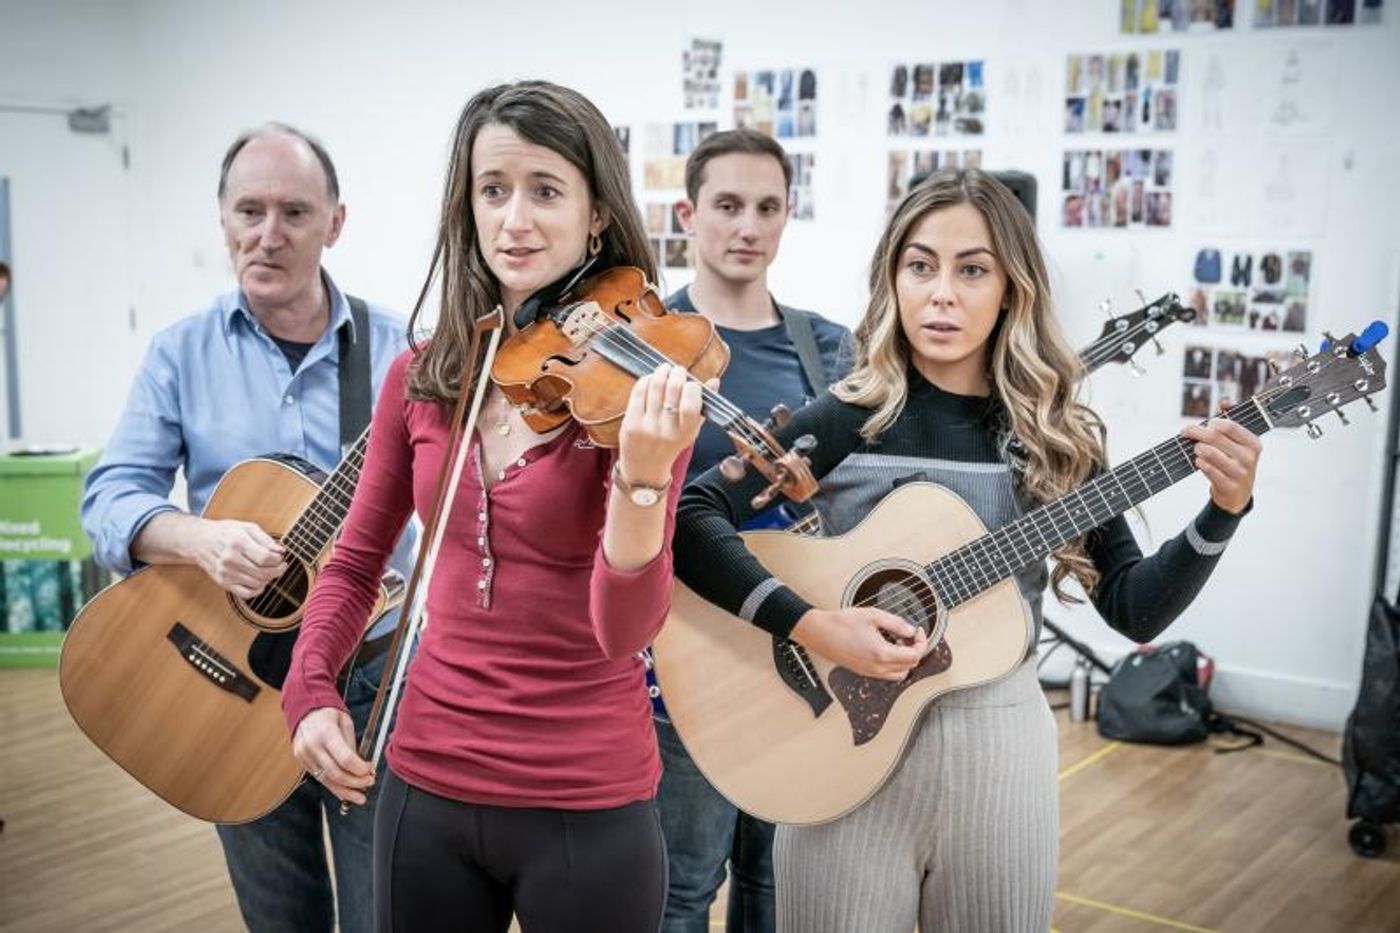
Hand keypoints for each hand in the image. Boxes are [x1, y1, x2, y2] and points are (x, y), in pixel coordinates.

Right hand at [193, 518, 287, 598]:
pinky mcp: (223, 583)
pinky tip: (260, 582)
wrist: (199, 541)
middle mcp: (231, 560)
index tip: (281, 557)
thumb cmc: (225, 532)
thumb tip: (280, 551)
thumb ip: (265, 539)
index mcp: (238, 543)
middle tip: (282, 566)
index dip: (278, 560)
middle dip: (278, 570)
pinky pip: (245, 594)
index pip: (265, 558)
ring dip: (269, 579)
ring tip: (270, 571)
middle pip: (262, 573)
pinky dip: (257, 590)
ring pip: (257, 584)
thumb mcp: (246, 527)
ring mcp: (226, 573)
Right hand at [291, 707, 374, 805]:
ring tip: (360, 797)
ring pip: (326, 780)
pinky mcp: (302, 762)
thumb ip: (352, 745)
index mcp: (325, 733)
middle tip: (369, 782)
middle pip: (336, 773)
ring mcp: (304, 756)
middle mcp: (312, 746)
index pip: (345, 759)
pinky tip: (345, 792)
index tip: (371, 770)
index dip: (360, 769)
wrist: (305, 710)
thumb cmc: (328, 714)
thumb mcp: (345, 722)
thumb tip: (362, 766)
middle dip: (355, 782)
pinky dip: (334, 787)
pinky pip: (320, 778)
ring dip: (345, 791)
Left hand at [616, 363, 707, 487]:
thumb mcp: (690, 432)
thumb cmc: (670, 446)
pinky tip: (650, 379)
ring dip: (661, 372)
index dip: (693, 386)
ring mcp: (647, 427)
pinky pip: (639, 392)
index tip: (692, 383)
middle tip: (678, 370)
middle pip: (673, 389)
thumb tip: (714, 381)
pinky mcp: (630, 423)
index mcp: (685, 433)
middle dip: (677, 373)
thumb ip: (702, 407)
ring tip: (665, 369)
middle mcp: (666, 430)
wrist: (645, 470)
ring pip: (655, 386)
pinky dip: (646, 380)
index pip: (691, 402)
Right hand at [790, 607, 927, 680]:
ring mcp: (870, 672)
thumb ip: (897, 624)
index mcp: (882, 654)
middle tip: (909, 634)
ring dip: (905, 660)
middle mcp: (877, 668)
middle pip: (910, 666)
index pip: (914, 655)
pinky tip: (886, 647)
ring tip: (898, 642)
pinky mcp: (863, 672)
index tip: (918, 630)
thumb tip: (911, 631)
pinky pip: (887, 674)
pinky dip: (893, 664)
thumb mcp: (873, 615)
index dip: (921, 642)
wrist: (819, 633)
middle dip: (914, 650)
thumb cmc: (841, 623)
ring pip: (899, 674)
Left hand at [1182, 415, 1260, 514]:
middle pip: (1215, 437)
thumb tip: (1226, 401)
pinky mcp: (1228, 486)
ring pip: (1210, 453)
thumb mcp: (1239, 443)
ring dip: (1197, 448)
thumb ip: (1232, 420)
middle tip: (1186, 432)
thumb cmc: (1235, 462)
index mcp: (1253, 443)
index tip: (1201, 424)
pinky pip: (1207, 469)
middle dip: (1196, 432)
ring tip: (1196, 448)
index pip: (1229, 426)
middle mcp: (1249, 457)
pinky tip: (1198, 461)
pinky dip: (1199, 463)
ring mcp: (1239, 473)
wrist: (1238, 494)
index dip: (1211, 423)